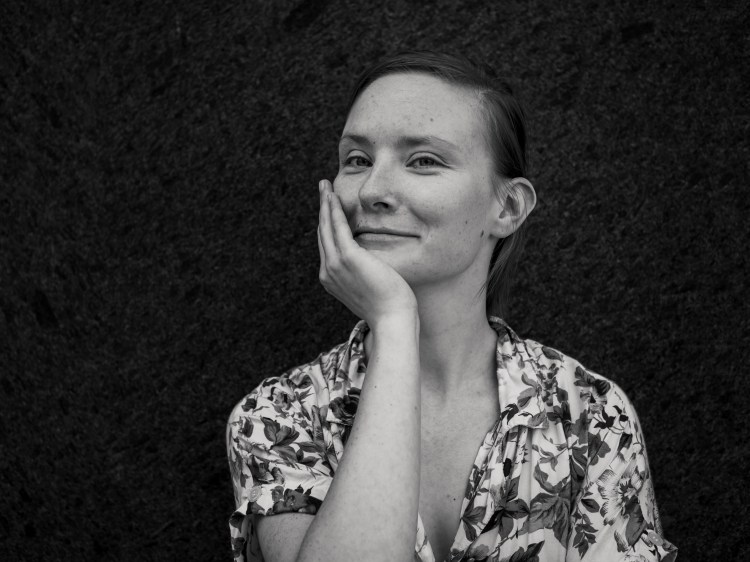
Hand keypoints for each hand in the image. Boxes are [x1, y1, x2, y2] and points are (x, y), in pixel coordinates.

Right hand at [317, 179, 417, 326]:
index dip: (327, 224)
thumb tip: (371, 263)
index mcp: (332, 279)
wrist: (392, 319)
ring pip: (326, 227)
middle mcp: (328, 271)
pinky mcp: (348, 258)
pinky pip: (337, 228)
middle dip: (322, 209)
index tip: (329, 208)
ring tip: (325, 186)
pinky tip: (334, 197)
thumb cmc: (388, 305)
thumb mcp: (370, 287)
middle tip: (323, 189)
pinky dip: (334, 210)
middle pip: (323, 233)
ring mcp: (336, 265)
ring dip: (325, 204)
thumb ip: (364, 272)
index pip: (327, 244)